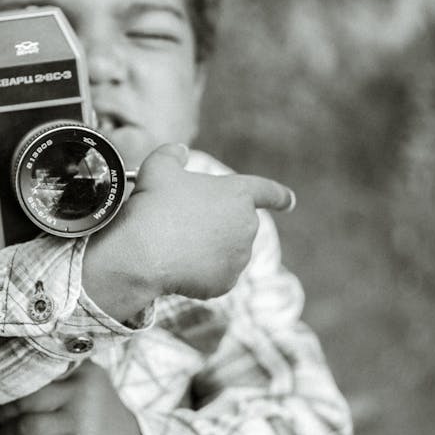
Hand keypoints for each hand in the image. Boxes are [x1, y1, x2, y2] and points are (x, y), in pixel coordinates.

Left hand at [0, 362, 148, 434]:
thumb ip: (50, 380)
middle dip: (4, 413)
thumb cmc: (93, 419)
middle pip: (23, 398)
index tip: (0, 393)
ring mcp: (84, 422)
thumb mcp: (81, 388)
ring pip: (26, 428)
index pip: (32, 369)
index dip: (9, 384)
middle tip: (2, 421)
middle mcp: (83, 390)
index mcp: (81, 370)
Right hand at [83, 143, 294, 318]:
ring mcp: (240, 257)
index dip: (279, 196)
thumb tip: (179, 152)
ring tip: (176, 245)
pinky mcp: (227, 282)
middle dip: (217, 226)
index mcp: (238, 194)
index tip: (290, 202)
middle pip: (236, 225)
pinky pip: (215, 276)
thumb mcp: (159, 167)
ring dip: (208, 249)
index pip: (268, 191)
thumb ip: (173, 154)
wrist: (144, 252)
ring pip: (225, 252)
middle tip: (184, 224)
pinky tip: (179, 267)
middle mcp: (247, 226)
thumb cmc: (154, 205)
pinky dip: (200, 273)